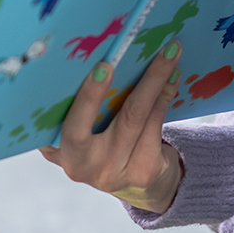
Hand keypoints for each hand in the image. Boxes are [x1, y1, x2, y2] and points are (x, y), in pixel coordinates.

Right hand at [40, 43, 185, 213]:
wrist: (125, 178)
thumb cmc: (94, 142)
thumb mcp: (76, 131)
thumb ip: (74, 110)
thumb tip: (91, 62)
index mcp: (61, 152)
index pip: (73, 125)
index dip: (89, 97)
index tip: (104, 66)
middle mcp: (84, 166)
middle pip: (122, 119)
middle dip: (141, 83)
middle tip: (158, 53)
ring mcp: (115, 173)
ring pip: (141, 118)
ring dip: (158, 81)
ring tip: (170, 53)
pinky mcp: (143, 173)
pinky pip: (155, 126)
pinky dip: (164, 96)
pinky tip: (173, 76)